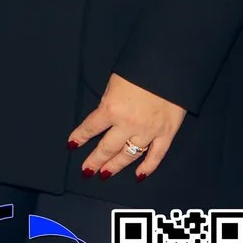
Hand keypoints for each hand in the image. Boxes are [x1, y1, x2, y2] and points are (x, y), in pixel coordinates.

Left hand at [69, 72, 187, 179]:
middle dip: (95, 161)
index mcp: (111, 109)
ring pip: (129, 155)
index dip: (79, 137)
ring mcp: (148, 131)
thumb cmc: (139, 70)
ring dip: (116, 166)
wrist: (170, 67)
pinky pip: (156, 155)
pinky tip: (139, 175)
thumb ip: (109, 103)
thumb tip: (105, 117)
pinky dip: (148, 167)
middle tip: (87, 171)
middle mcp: (127, 124)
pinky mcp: (167, 133)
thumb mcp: (114, 83)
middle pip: (107, 148)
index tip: (72, 145)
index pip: (90, 128)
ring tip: (105, 175)